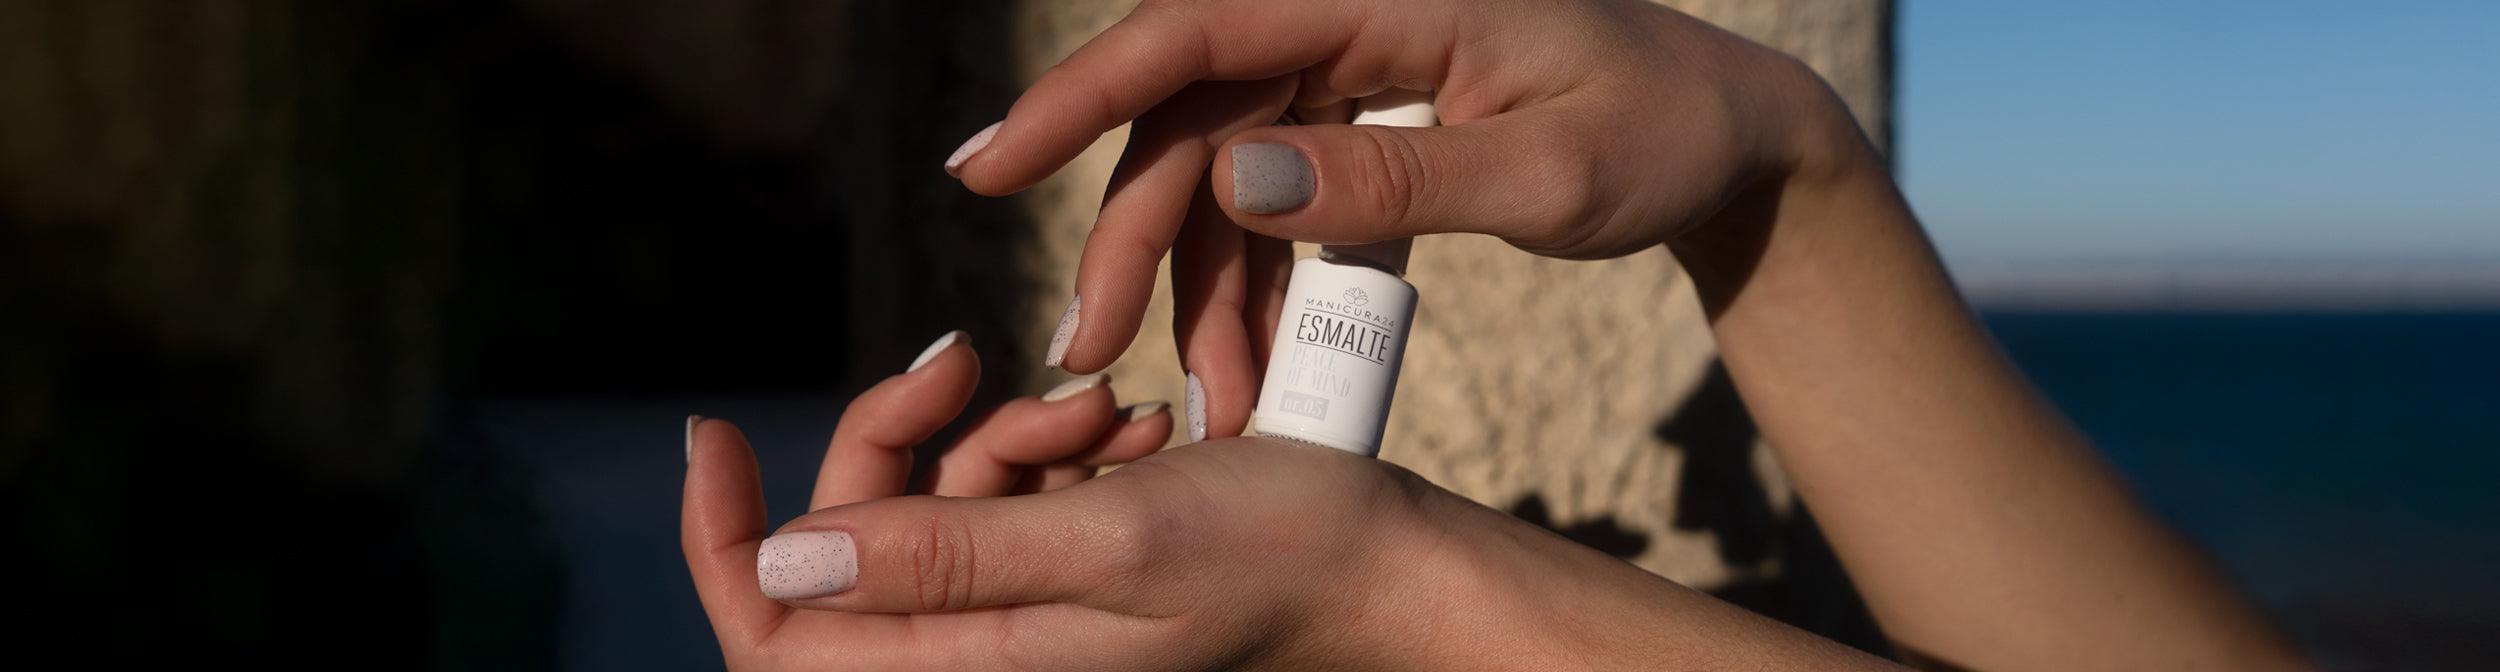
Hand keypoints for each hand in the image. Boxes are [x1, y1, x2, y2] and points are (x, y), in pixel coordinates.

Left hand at [684, 336, 1891, 670]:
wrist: (1386, 562)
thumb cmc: (1272, 559)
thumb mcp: (1104, 543)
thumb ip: (942, 558)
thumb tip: (781, 561)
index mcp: (973, 664)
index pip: (777, 633)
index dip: (722, 543)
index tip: (717, 434)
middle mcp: (983, 644)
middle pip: (849, 541)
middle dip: (896, 442)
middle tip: (970, 365)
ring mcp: (1024, 606)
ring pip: (931, 502)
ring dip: (995, 432)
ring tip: (1097, 412)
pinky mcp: (1065, 564)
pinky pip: (1004, 490)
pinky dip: (1045, 440)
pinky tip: (1118, 424)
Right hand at [942, 0, 1868, 441]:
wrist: (1723, 137)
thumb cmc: (1658, 133)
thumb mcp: (1551, 172)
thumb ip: (1395, 178)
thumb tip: (1237, 180)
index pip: (1196, 31)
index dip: (1080, 95)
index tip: (990, 169)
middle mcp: (1342, 21)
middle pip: (1184, 118)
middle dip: (1129, 238)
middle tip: (1089, 353)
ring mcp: (1343, 75)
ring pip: (1213, 173)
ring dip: (1192, 288)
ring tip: (1204, 402)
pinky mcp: (1352, 125)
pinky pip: (1265, 203)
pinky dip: (1248, 288)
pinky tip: (1245, 370)